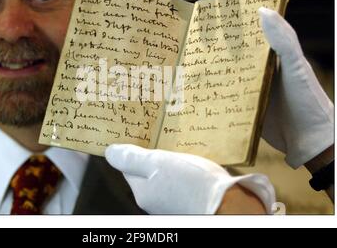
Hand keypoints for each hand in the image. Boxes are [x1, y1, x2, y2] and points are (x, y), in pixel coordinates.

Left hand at [105, 144, 274, 213]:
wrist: (227, 204)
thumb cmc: (190, 183)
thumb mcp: (157, 163)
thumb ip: (132, 158)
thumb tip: (109, 152)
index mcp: (141, 191)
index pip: (128, 166)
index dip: (131, 148)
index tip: (136, 132)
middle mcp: (153, 200)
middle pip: (145, 171)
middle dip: (149, 154)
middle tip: (157, 134)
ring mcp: (170, 202)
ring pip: (162, 176)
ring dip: (166, 162)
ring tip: (174, 144)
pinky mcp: (188, 200)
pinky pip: (178, 181)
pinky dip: (181, 170)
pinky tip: (189, 161)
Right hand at [184, 0, 333, 168]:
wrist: (306, 138)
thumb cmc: (307, 101)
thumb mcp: (297, 69)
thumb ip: (283, 40)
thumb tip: (261, 10)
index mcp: (269, 40)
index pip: (247, 6)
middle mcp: (253, 51)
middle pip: (227, 20)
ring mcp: (242, 70)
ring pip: (216, 45)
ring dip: (199, 31)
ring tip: (179, 18)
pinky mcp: (234, 89)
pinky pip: (213, 73)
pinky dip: (198, 65)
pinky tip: (182, 63)